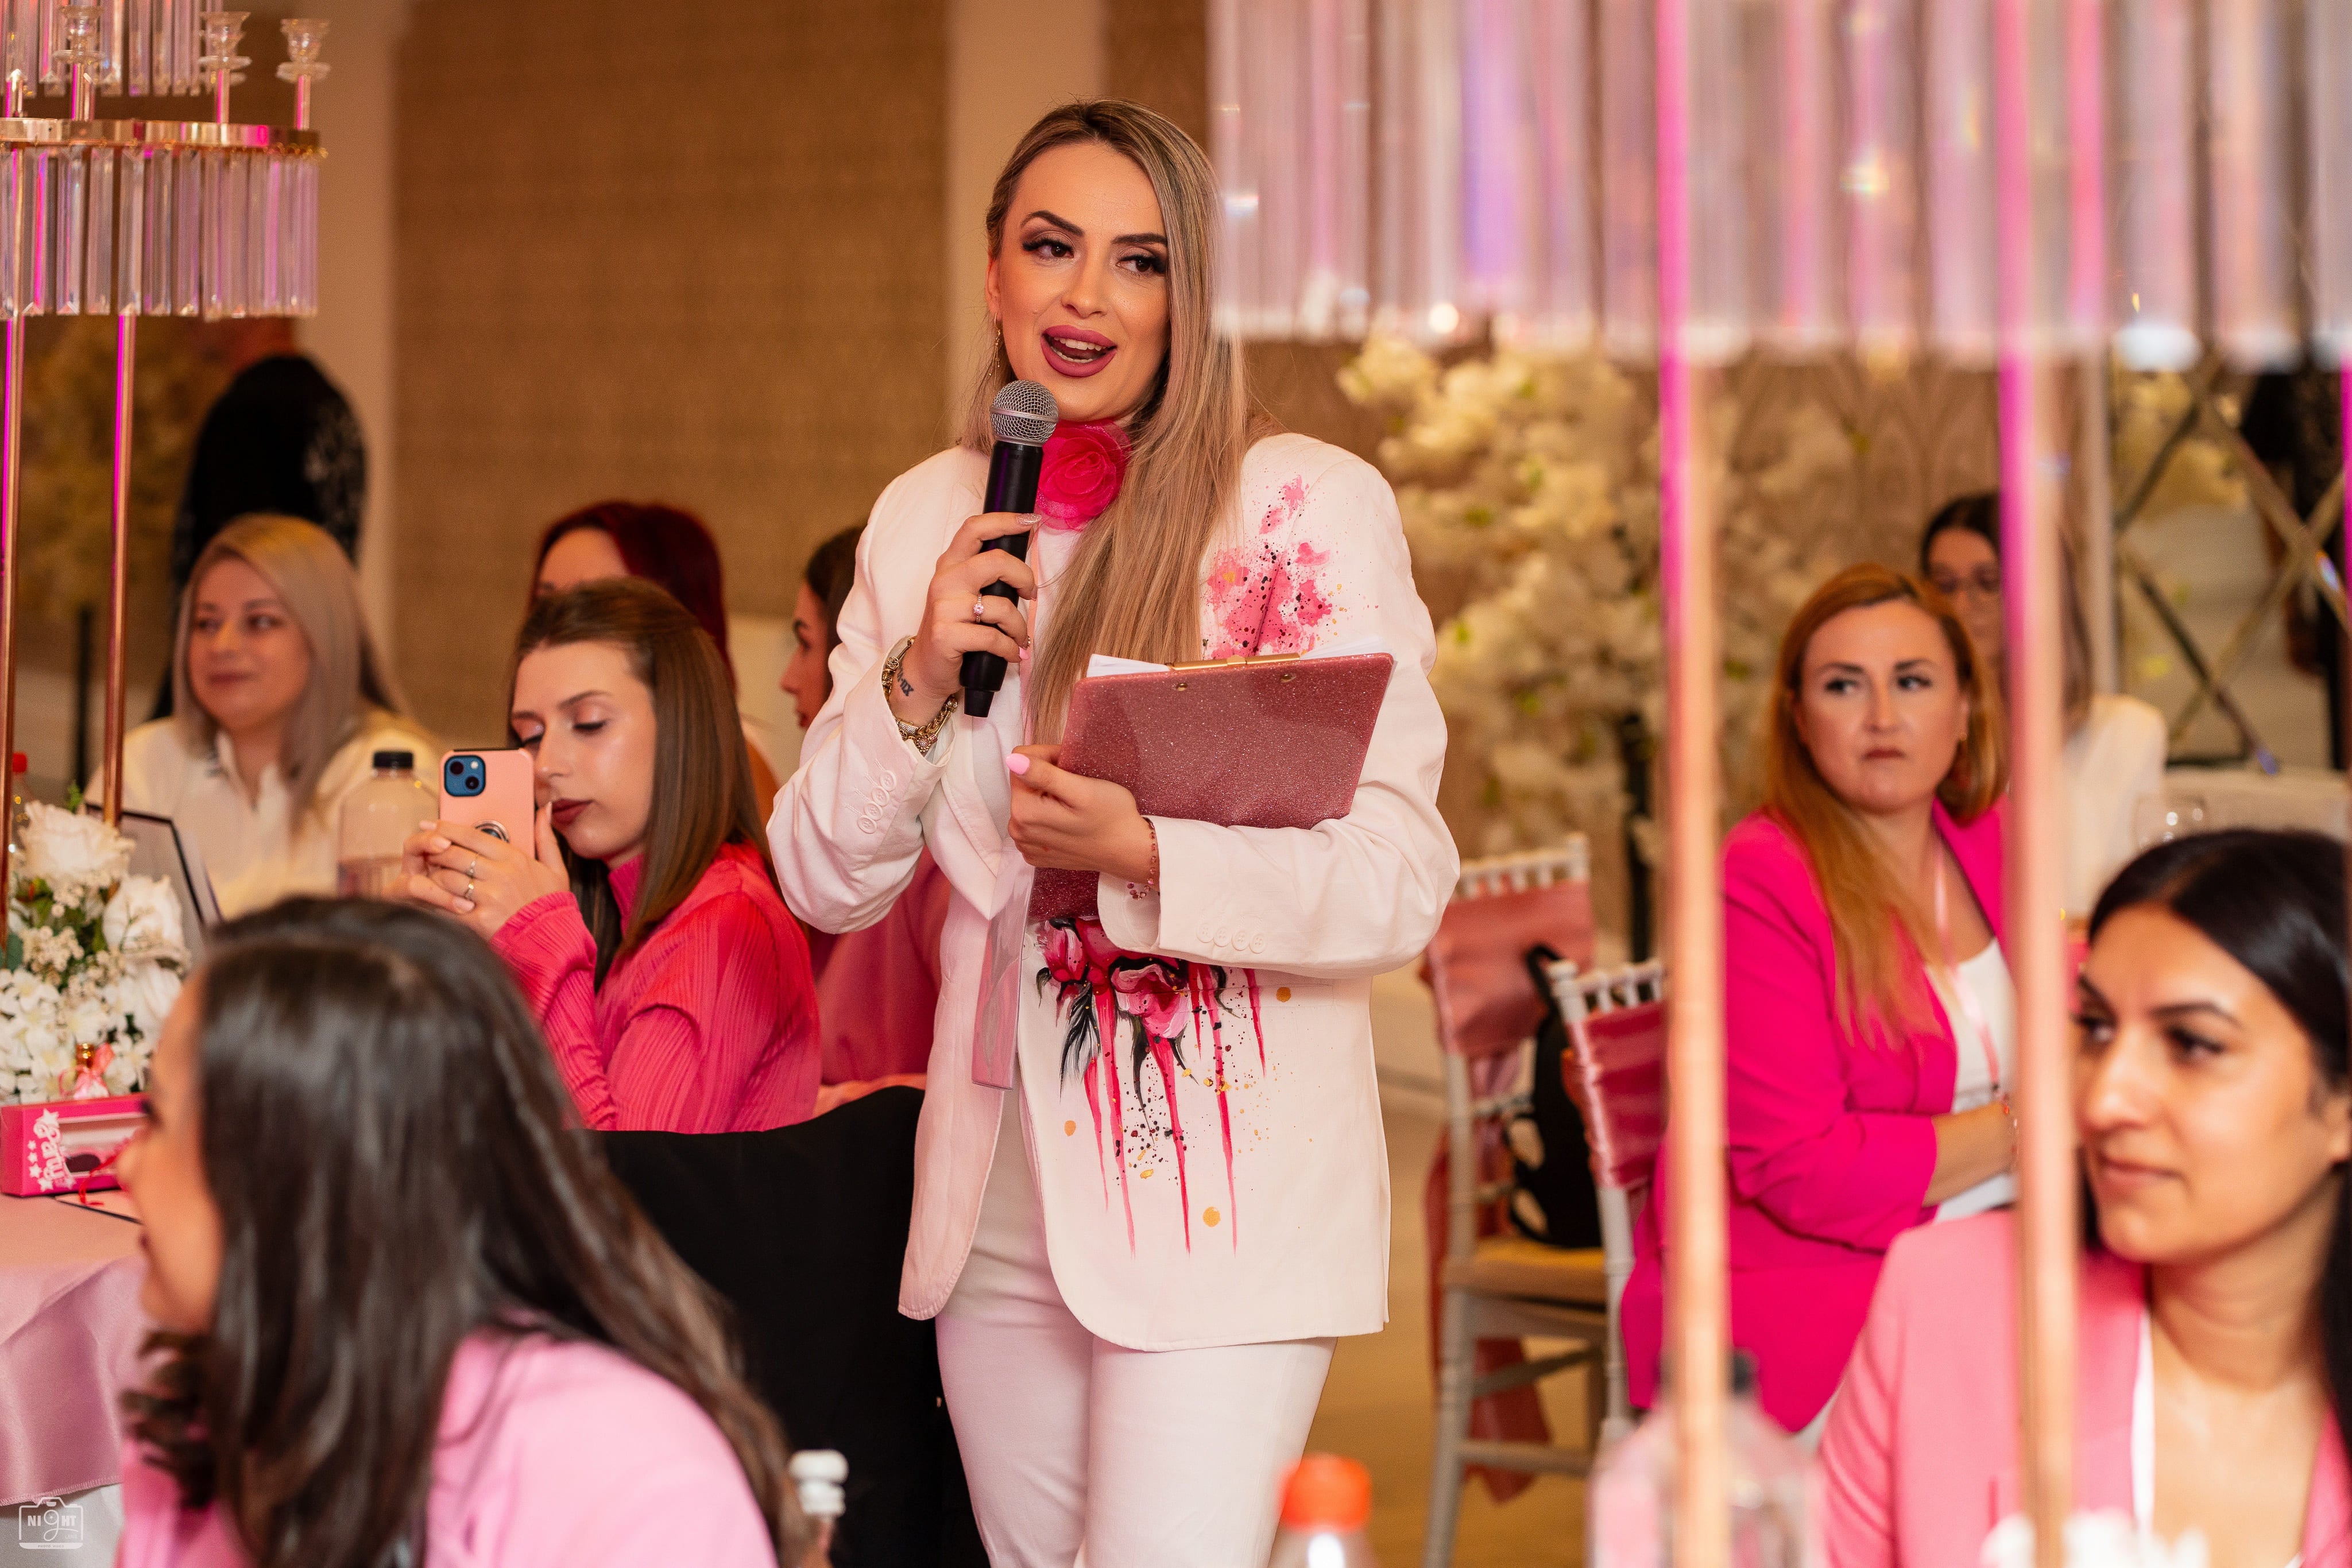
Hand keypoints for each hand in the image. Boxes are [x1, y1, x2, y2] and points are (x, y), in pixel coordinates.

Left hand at [399, 806, 571, 937]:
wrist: (552, 940)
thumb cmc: (551, 905)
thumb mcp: (556, 869)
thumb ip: (546, 838)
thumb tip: (543, 810)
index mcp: (516, 858)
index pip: (473, 835)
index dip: (447, 827)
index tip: (431, 823)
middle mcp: (501, 875)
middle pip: (454, 853)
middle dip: (435, 850)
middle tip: (426, 850)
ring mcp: (489, 897)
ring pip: (446, 878)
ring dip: (434, 876)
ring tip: (431, 875)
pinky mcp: (479, 919)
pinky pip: (447, 905)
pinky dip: (437, 900)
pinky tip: (434, 898)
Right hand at [892, 512, 1037, 721]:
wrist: (926, 669)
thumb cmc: (954, 630)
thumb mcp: (966, 595)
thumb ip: (988, 576)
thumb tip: (1025, 557)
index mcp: (950, 565)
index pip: (974, 529)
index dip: (1005, 520)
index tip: (1032, 520)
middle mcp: (945, 581)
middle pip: (996, 561)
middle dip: (1025, 577)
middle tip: (1031, 594)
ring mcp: (944, 607)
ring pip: (1001, 606)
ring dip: (1019, 627)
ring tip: (1019, 639)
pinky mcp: (946, 635)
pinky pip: (993, 638)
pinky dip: (1010, 649)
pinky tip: (1012, 655)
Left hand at [1006, 745, 1155, 882]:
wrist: (1129, 851)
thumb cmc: (1112, 817)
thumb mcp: (1081, 790)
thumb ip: (1043, 774)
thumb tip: (1013, 760)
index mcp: (1024, 811)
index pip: (1021, 764)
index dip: (1048, 758)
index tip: (1071, 767)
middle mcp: (1018, 830)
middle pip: (1024, 784)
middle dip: (1048, 778)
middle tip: (1077, 784)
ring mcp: (1026, 844)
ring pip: (1030, 801)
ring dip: (1049, 796)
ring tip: (1075, 803)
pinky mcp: (1037, 852)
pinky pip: (1035, 822)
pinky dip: (1051, 815)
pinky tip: (1071, 820)